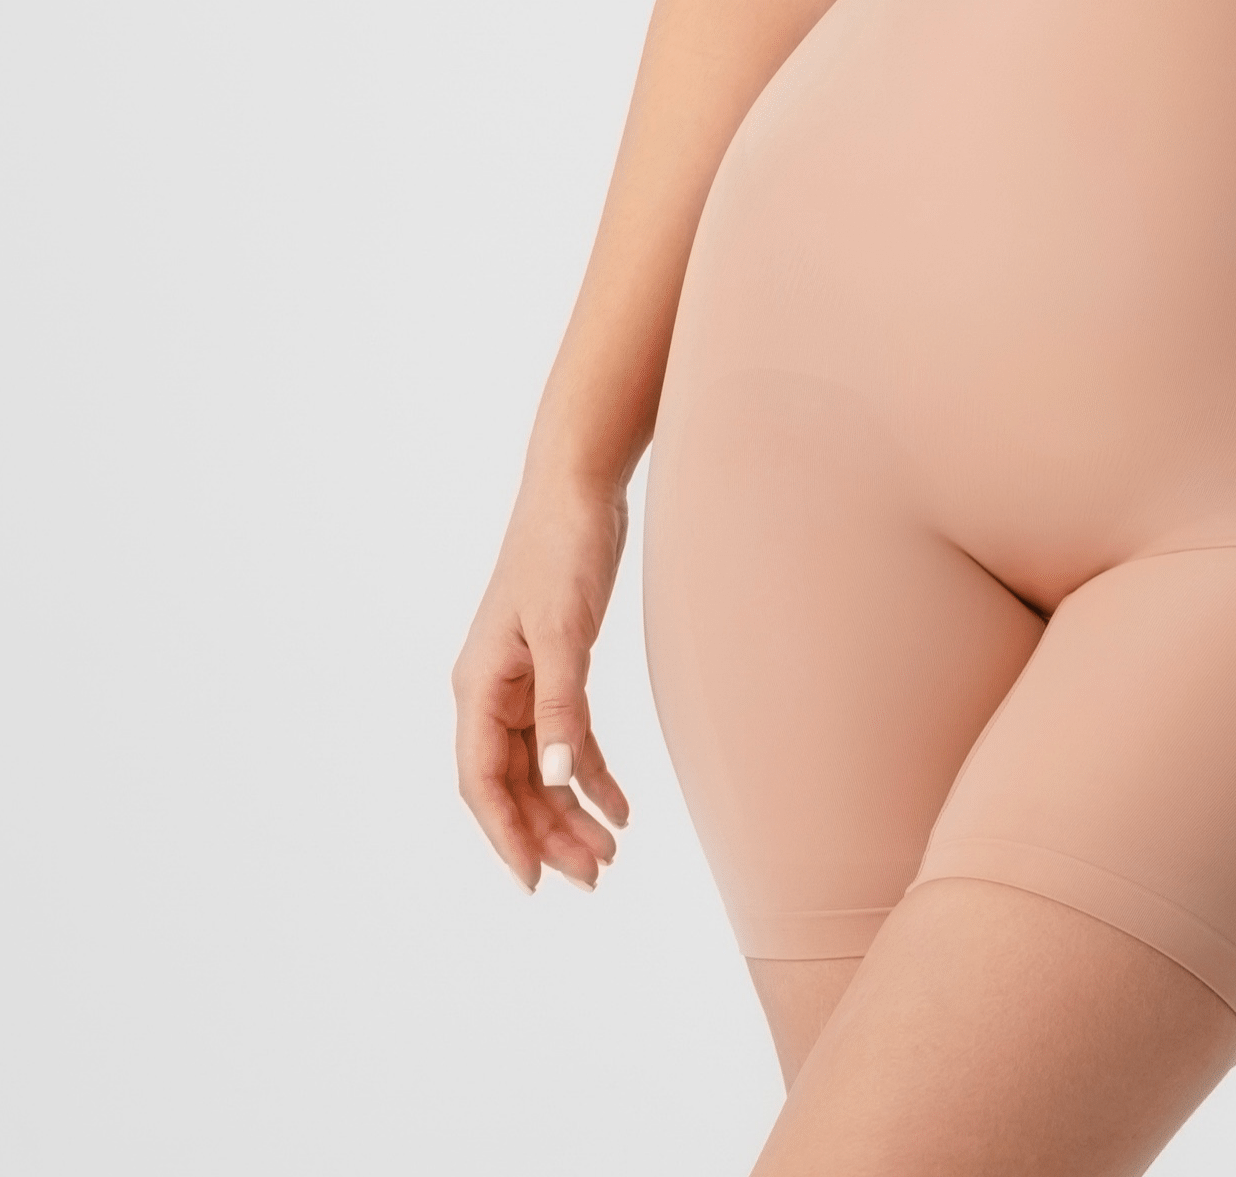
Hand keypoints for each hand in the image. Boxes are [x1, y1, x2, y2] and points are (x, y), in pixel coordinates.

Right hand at [452, 474, 632, 892]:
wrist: (578, 489)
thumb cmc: (561, 549)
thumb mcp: (564, 629)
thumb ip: (562, 704)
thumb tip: (558, 777)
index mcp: (479, 685)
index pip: (482, 781)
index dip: (505, 835)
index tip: (534, 882)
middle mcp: (492, 691)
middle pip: (514, 784)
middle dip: (549, 833)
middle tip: (594, 876)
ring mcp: (523, 681)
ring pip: (542, 767)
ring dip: (572, 810)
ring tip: (610, 853)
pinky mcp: (556, 667)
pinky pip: (568, 736)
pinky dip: (591, 771)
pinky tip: (621, 804)